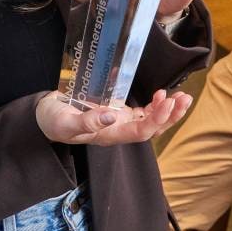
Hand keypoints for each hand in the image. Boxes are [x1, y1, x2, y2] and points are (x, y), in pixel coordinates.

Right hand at [36, 89, 192, 144]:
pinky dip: (156, 105)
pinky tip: (162, 95)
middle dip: (170, 116)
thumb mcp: (65, 122)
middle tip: (184, 99)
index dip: (156, 119)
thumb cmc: (53, 120)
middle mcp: (118, 131)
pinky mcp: (119, 114)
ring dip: (168, 111)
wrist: (47, 116)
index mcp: (108, 135)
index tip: (166, 102)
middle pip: (151, 129)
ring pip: (151, 121)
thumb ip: (87, 122)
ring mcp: (120, 123)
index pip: (139, 132)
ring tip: (183, 97)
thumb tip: (112, 116)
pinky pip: (143, 113)